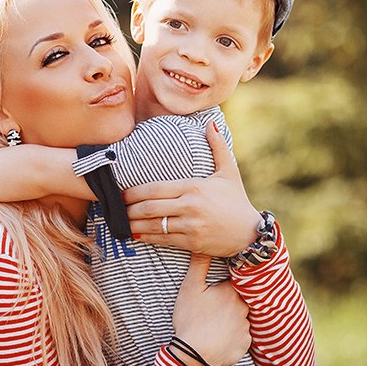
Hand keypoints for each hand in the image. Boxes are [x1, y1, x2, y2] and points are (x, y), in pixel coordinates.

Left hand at [124, 120, 258, 256]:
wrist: (251, 233)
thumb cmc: (237, 201)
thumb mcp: (229, 172)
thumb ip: (217, 147)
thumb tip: (211, 122)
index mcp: (194, 187)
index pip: (155, 189)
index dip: (134, 192)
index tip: (121, 194)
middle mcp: (190, 206)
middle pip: (149, 207)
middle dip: (129, 209)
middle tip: (116, 209)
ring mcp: (190, 225)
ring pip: (153, 225)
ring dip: (134, 225)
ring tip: (121, 223)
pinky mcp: (191, 242)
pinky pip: (163, 239)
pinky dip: (147, 237)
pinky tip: (136, 235)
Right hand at [169, 254, 250, 365]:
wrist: (195, 354)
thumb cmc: (191, 319)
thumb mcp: (190, 288)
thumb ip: (199, 265)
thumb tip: (203, 245)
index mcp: (232, 291)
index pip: (235, 282)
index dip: (225, 285)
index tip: (217, 290)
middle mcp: (244, 308)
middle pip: (238, 301)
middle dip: (227, 303)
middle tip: (212, 310)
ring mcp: (246, 327)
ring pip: (240, 319)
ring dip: (230, 321)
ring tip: (213, 326)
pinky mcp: (245, 344)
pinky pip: (240, 337)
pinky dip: (231, 338)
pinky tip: (218, 339)